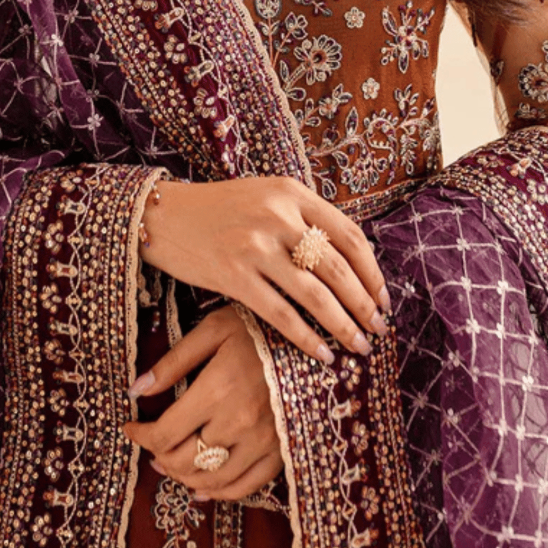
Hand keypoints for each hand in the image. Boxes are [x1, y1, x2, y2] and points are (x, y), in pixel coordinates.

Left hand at [124, 306, 282, 499]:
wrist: (317, 335)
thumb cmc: (260, 327)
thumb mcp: (214, 330)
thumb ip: (174, 362)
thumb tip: (136, 390)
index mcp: (217, 390)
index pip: (165, 433)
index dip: (141, 436)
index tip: (131, 428)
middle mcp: (238, 423)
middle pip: (184, 461)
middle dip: (159, 456)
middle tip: (151, 445)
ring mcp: (263, 442)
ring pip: (211, 480)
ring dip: (183, 477)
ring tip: (171, 464)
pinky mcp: (282, 452)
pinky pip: (245, 487)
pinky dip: (219, 492)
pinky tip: (203, 486)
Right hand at [140, 175, 389, 363]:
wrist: (163, 215)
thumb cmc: (219, 209)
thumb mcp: (266, 197)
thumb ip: (302, 218)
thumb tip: (348, 261)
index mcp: (292, 192)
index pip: (349, 235)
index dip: (372, 272)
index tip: (383, 298)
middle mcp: (278, 215)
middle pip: (338, 267)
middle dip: (365, 304)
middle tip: (380, 329)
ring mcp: (255, 245)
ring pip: (315, 294)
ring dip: (344, 325)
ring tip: (360, 346)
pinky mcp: (233, 275)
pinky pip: (281, 314)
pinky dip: (307, 338)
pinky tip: (322, 354)